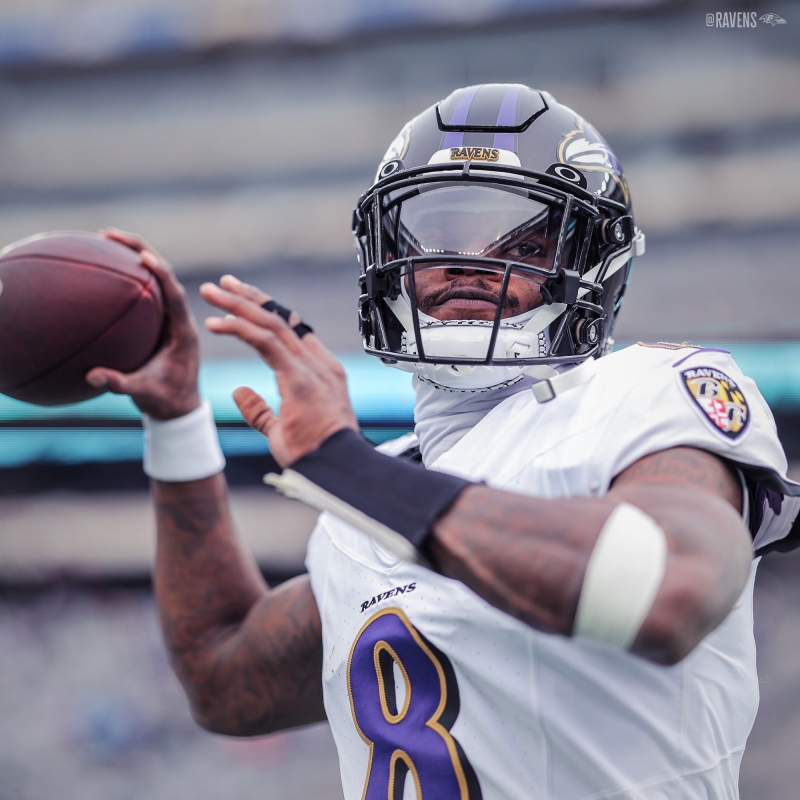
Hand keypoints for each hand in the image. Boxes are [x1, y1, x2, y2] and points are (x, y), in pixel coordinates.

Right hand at [85, 228, 201, 419]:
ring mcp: (170, 318)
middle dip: (140, 251)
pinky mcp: (160, 321)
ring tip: (106, 239)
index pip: (175, 296)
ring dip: (134, 257)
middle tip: (110, 235)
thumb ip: (121, 385)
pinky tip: (104, 268)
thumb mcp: (144, 395)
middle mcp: (179, 319)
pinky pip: (146, 292)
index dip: (162, 275)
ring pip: (156, 280)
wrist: (180, 409)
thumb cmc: (166, 402)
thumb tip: (92, 376)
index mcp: (183, 333)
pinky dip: (129, 277)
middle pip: (164, 276)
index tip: (145, 257)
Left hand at [200, 276, 357, 466]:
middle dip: (249, 299)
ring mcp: (311, 367)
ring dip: (238, 305)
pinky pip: (266, 342)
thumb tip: (240, 392)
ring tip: (212, 292)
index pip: (292, 331)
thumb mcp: (279, 430)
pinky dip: (240, 328)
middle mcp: (318, 364)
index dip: (266, 313)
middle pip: (281, 319)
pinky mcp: (299, 375)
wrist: (335, 467)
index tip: (243, 302)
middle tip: (223, 284)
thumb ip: (260, 410)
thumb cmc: (314, 455)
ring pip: (271, 323)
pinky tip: (218, 323)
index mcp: (321, 373)